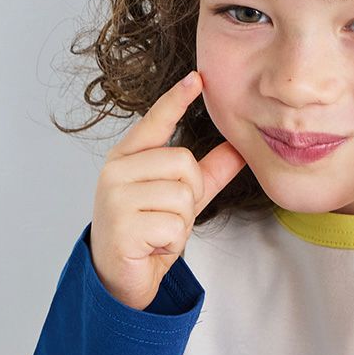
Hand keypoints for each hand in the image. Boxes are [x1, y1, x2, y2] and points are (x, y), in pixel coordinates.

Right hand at [90, 71, 245, 309]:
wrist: (118, 276)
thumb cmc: (148, 229)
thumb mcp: (182, 197)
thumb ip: (208, 172)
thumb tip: (239, 148)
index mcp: (128, 156)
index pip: (155, 121)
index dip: (176, 99)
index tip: (197, 78)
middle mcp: (116, 171)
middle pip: (183, 162)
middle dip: (191, 193)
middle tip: (170, 214)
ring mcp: (115, 198)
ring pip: (181, 196)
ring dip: (182, 222)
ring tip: (160, 230)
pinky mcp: (121, 226)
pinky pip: (173, 225)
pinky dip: (173, 241)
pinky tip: (153, 245)